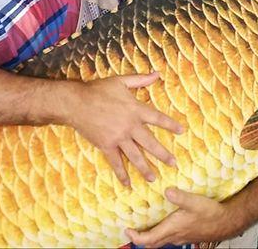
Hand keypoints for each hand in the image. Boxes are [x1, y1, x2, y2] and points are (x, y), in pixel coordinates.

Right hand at [66, 72, 183, 185]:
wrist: (76, 102)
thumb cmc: (98, 89)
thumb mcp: (121, 81)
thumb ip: (140, 79)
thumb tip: (157, 73)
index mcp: (135, 109)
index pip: (157, 118)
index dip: (170, 125)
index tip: (181, 131)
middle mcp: (129, 126)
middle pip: (150, 142)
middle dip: (163, 154)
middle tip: (174, 164)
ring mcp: (118, 137)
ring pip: (135, 156)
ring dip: (145, 168)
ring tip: (154, 179)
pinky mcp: (106, 145)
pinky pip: (116, 162)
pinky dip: (122, 174)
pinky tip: (128, 184)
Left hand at [125, 187, 233, 246]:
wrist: (226, 221)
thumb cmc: (211, 213)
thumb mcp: (195, 202)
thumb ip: (180, 196)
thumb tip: (167, 190)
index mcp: (173, 228)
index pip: (149, 239)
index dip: (136, 237)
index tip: (127, 229)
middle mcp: (174, 235)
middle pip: (152, 244)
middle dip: (139, 239)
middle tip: (131, 229)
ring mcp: (180, 237)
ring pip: (160, 242)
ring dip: (149, 237)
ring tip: (142, 225)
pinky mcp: (185, 234)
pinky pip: (167, 238)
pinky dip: (159, 233)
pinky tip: (161, 222)